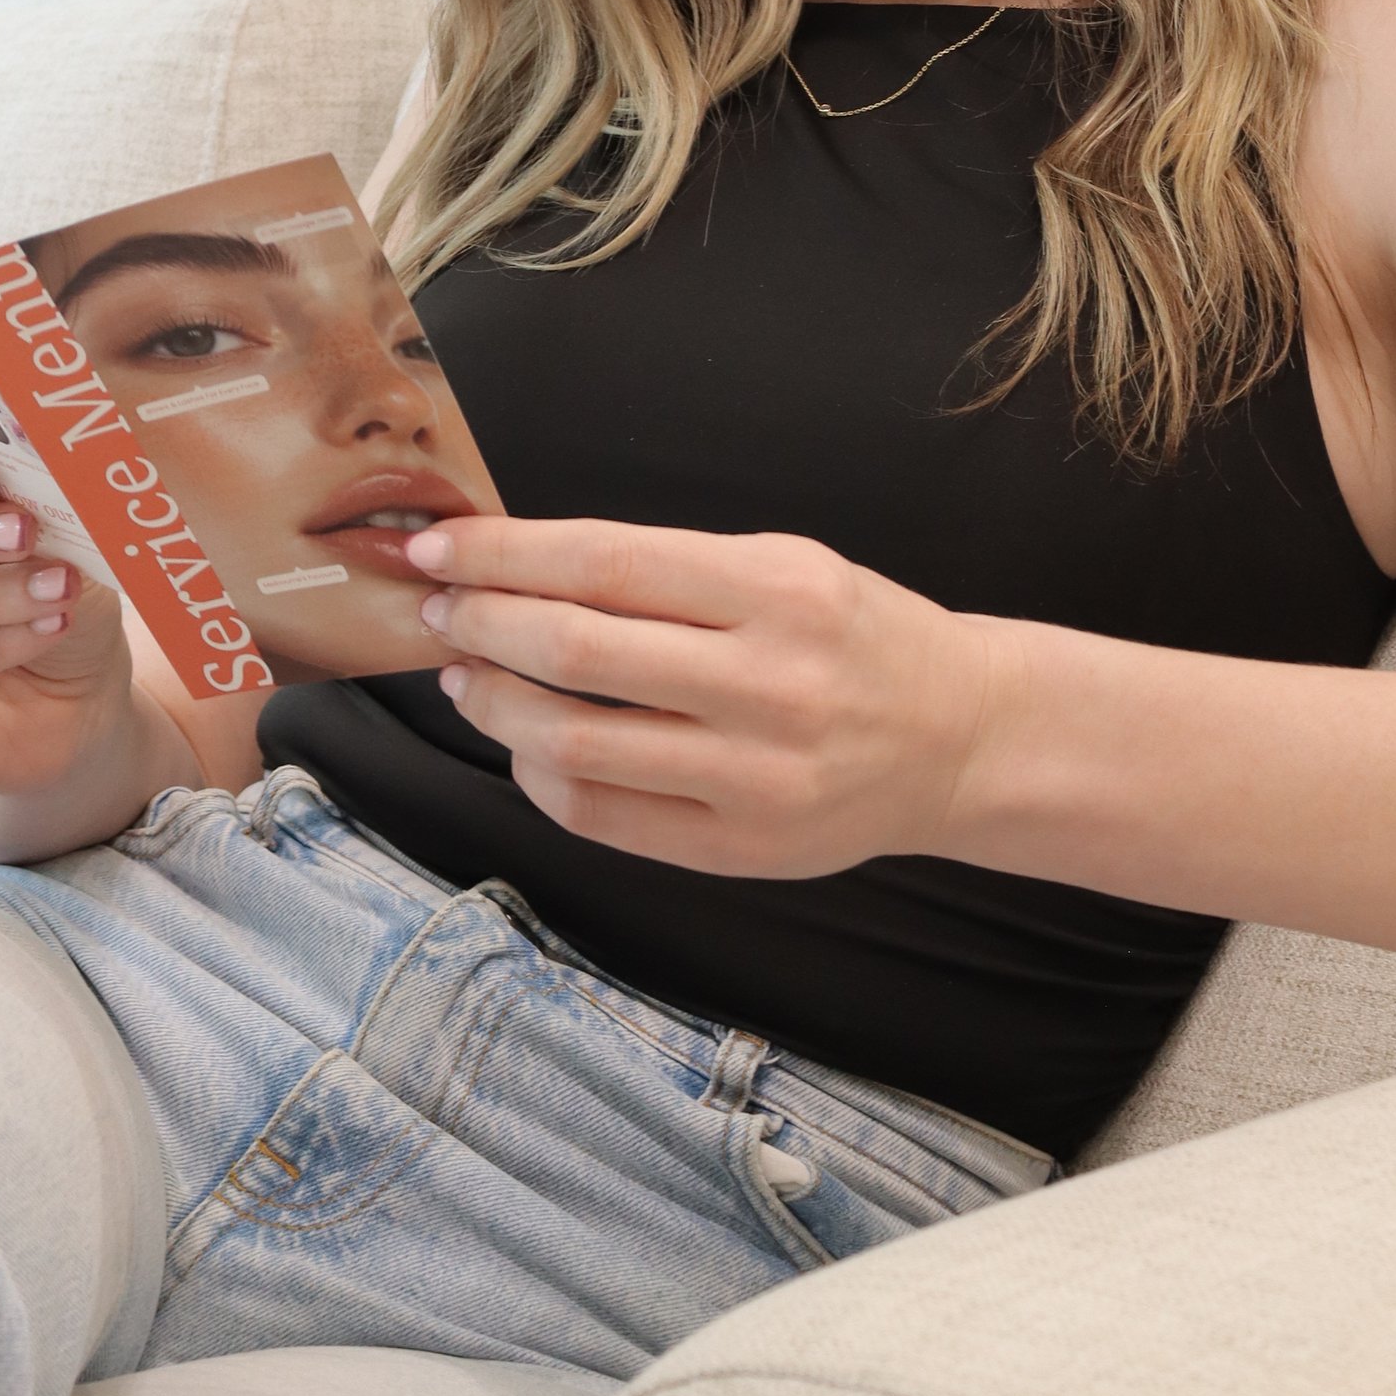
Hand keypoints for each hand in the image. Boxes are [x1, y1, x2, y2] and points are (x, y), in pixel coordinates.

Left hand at [404, 515, 1002, 876]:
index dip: (505, 553)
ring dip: (496, 705)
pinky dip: (542, 777)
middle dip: (483, 622)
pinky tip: (525, 746)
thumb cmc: (856, 637)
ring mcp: (753, 777)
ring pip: (576, 742)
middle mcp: (768, 684)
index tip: (440, 544)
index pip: (605, 563)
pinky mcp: (741, 851)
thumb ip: (669, 570)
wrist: (959, 737)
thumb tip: (523, 567)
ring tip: (467, 675)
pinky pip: (605, 816)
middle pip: (578, 650)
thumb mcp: (787, 566)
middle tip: (436, 608)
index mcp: (779, 591)